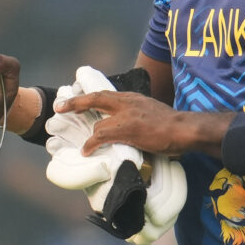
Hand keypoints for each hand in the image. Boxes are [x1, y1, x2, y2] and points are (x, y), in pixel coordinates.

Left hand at [54, 89, 191, 156]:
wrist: (184, 129)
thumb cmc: (172, 124)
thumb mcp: (151, 111)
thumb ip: (137, 113)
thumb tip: (130, 123)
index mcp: (132, 98)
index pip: (104, 93)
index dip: (87, 96)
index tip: (74, 98)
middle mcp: (127, 102)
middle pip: (95, 98)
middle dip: (75, 103)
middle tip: (60, 107)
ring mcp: (126, 116)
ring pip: (99, 124)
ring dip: (91, 136)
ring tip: (84, 146)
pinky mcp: (127, 130)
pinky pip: (102, 136)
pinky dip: (92, 144)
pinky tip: (87, 151)